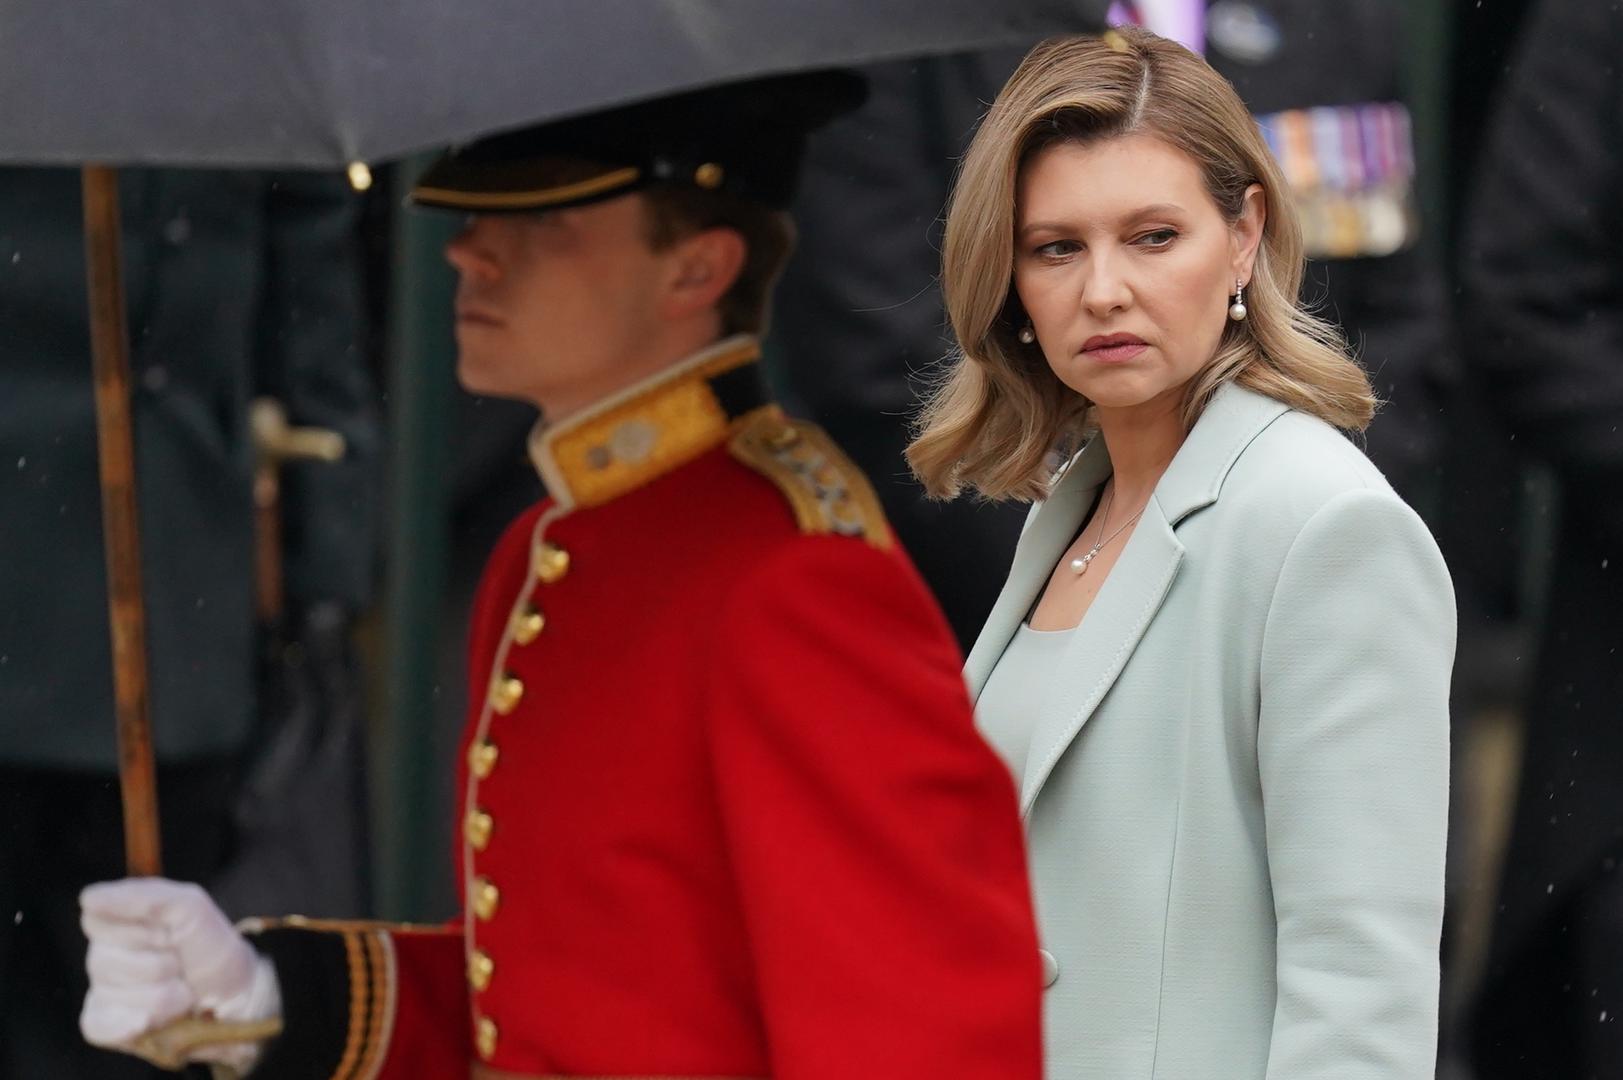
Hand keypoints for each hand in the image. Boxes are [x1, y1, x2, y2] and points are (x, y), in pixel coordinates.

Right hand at [81, 878, 281, 1071]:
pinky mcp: (105, 1024)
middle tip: (179, 963)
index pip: (97, 923)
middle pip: (105, 962)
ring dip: (162, 994)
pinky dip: (129, 1024)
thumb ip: (142, 896)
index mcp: (115, 921)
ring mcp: (102, 991)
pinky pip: (99, 1026)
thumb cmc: (208, 944)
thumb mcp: (189, 906)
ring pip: (114, 994)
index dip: (142, 931)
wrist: (233, 991)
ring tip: (178, 987)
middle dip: (159, 963)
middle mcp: (101, 955)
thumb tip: (88, 898)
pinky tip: (150, 1020)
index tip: (170, 932)